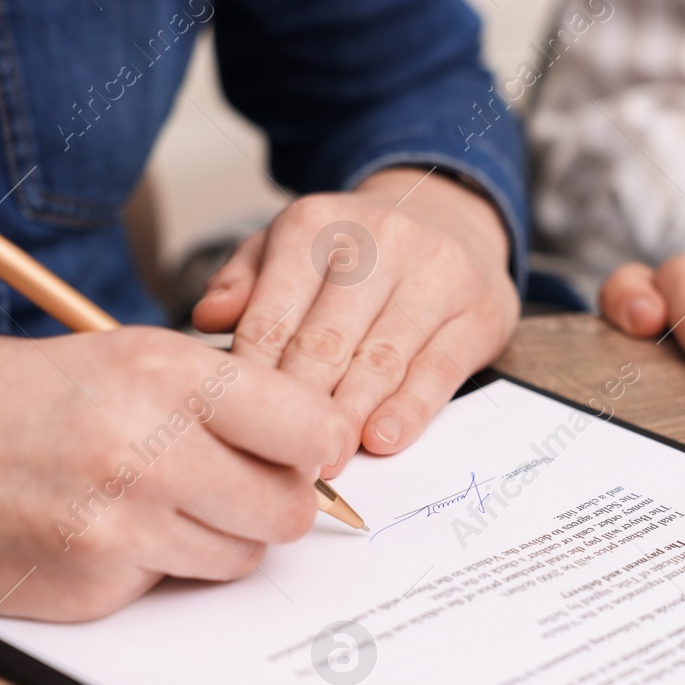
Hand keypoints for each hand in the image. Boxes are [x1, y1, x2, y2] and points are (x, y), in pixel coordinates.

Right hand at [0, 329, 347, 619]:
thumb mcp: (112, 355)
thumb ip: (212, 394)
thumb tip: (305, 436)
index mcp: (165, 377)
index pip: (312, 431)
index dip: (320, 445)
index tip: (309, 449)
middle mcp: (151, 453)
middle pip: (290, 510)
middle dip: (279, 501)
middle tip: (242, 482)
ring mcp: (122, 531)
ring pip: (241, 556)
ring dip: (220, 536)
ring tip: (160, 500)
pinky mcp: (95, 589)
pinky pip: (170, 585)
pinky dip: (155, 565)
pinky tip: (101, 529)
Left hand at [192, 168, 517, 476]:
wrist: (451, 222)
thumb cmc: (356, 254)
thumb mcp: (290, 250)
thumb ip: (245, 282)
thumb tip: (206, 318)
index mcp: (318, 224)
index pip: (273, 315)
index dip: (254, 381)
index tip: (238, 429)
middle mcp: (380, 239)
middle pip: (326, 342)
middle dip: (300, 409)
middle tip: (280, 462)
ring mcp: (436, 274)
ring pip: (381, 360)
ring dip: (349, 419)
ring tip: (325, 463)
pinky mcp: (478, 312)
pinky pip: (438, 371)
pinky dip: (408, 410)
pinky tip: (382, 439)